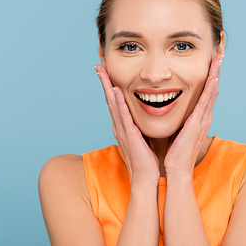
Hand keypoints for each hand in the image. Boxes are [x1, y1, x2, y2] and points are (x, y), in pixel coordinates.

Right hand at [95, 64, 160, 186]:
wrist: (145, 179)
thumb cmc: (146, 161)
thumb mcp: (142, 139)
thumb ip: (140, 128)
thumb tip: (144, 119)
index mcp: (123, 126)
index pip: (115, 103)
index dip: (110, 87)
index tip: (106, 73)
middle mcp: (119, 126)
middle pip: (109, 100)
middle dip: (104, 82)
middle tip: (98, 66)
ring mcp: (122, 130)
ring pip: (112, 104)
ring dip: (107, 87)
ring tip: (102, 72)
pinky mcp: (128, 135)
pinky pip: (122, 115)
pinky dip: (117, 102)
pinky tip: (115, 90)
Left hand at [164, 54, 223, 176]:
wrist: (176, 168)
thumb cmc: (174, 151)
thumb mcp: (177, 130)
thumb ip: (178, 119)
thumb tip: (170, 109)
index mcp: (198, 118)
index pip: (205, 93)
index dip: (209, 77)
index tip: (210, 62)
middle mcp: (203, 117)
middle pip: (212, 89)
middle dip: (216, 71)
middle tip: (219, 54)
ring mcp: (202, 120)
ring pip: (211, 93)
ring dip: (215, 75)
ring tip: (219, 59)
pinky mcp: (198, 124)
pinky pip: (205, 103)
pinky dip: (210, 90)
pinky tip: (213, 78)